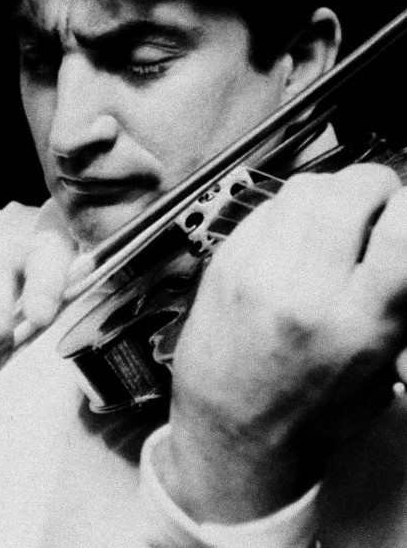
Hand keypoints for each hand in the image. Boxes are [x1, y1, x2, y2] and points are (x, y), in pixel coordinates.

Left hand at [159, 164, 406, 522]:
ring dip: (332, 194)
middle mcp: (304, 289)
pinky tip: (295, 238)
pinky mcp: (225, 259)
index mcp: (356, 324)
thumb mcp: (379, 369)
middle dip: (374, 188)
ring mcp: (257, 269)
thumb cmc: (308, 410)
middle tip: (375, 209)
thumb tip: (400, 232)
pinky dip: (291, 210)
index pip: (401, 229)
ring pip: (308, 186)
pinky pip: (269, 206)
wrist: (230, 427)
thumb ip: (397, 299)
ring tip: (335, 222)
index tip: (405, 213)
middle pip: (351, 188)